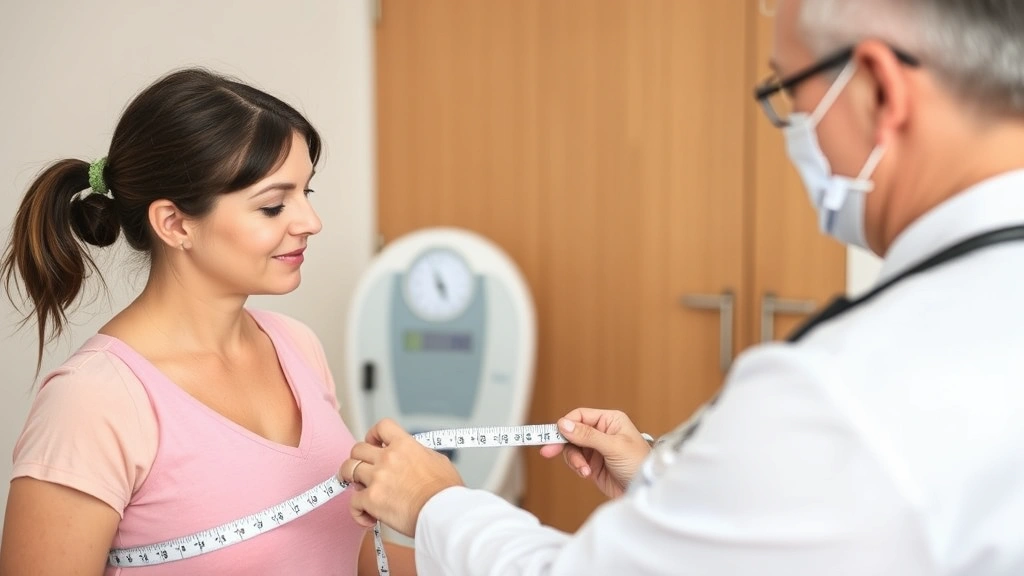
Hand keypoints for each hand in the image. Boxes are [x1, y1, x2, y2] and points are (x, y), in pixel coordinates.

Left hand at [340, 418, 463, 537]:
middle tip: (363, 471)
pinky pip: (353, 502)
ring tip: (360, 490)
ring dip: (351, 480)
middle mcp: (387, 458)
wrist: (443, 512)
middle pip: (357, 449)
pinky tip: (368, 517)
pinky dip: (358, 511)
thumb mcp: (438, 460)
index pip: (381, 427)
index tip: (373, 444)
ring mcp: (377, 478)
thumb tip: (415, 458)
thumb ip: (420, 454)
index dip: (373, 435)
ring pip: (348, 470)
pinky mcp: (371, 500)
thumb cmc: (446, 491)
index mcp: (404, 445)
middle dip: (358, 459)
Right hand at [538, 408, 650, 498]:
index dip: (566, 424)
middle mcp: (601, 432)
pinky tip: (586, 474)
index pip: (581, 416)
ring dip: (574, 460)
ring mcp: (596, 449)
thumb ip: (588, 435)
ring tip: (583, 470)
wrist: (645, 489)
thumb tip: (564, 424)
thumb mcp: (614, 447)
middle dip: (563, 443)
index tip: (555, 433)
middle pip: (572, 433)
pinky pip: (576, 462)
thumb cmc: (640, 463)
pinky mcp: (593, 465)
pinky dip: (577, 467)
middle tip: (548, 450)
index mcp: (610, 421)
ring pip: (572, 449)